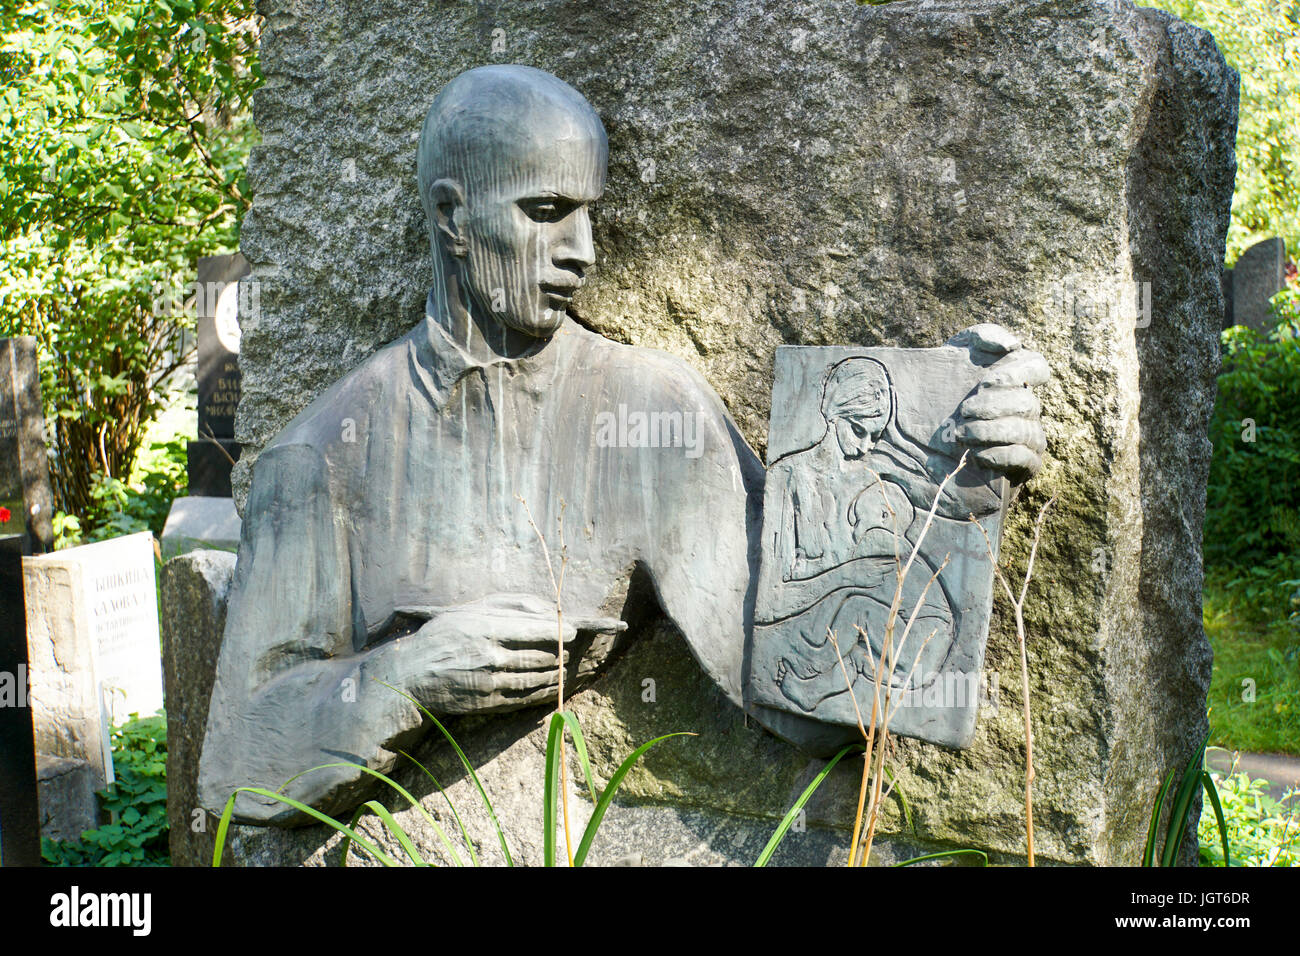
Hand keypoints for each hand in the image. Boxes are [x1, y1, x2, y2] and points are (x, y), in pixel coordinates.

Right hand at [400, 593, 578, 713]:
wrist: (411, 674)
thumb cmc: (442, 635)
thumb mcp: (470, 610)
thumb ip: (508, 605)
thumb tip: (546, 610)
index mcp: (486, 629)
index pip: (535, 630)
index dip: (560, 631)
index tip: (574, 629)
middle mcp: (490, 657)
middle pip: (541, 655)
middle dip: (561, 651)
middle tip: (570, 647)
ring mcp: (490, 683)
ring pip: (538, 678)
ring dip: (557, 672)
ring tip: (565, 664)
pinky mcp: (489, 703)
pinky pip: (526, 698)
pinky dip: (544, 692)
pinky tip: (554, 686)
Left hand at [946, 323, 1049, 482]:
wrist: (925, 429)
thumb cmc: (948, 384)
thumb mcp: (957, 352)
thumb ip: (981, 337)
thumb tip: (1011, 344)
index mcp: (1017, 378)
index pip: (1037, 367)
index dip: (1015, 373)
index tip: (984, 383)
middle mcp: (1027, 405)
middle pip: (1026, 402)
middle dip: (993, 407)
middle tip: (964, 411)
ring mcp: (1030, 434)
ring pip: (1024, 431)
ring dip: (992, 432)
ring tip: (962, 433)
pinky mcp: (1025, 463)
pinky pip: (1026, 458)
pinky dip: (1001, 455)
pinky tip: (977, 454)